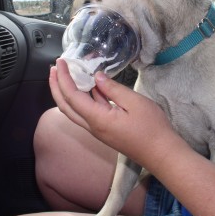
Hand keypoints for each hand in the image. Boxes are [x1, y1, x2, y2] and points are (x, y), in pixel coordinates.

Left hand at [49, 58, 176, 165]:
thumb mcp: (135, 102)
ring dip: (66, 93)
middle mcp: (92, 126)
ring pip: (73, 111)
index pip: (72, 96)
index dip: (63, 78)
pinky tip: (89, 87)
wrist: (161, 153)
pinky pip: (87, 113)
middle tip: (54, 68)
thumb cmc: (151, 128)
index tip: (60, 62)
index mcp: (97, 119)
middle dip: (56, 86)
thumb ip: (113, 89)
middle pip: (65, 106)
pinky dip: (82, 98)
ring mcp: (98, 130)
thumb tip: (97, 77)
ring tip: (65, 75)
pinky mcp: (104, 130)